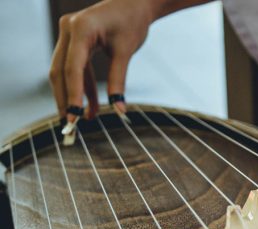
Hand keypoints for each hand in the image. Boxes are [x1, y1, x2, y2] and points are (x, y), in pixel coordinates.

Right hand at [49, 0, 207, 121]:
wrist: (133, 3)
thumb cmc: (132, 22)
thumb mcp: (126, 51)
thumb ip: (119, 80)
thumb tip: (119, 110)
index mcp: (81, 29)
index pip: (72, 67)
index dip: (72, 93)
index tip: (74, 115)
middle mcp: (68, 30)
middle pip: (60, 70)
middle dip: (65, 98)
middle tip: (70, 123)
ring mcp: (68, 35)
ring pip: (64, 71)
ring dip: (73, 95)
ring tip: (83, 119)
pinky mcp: (74, 41)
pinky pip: (75, 68)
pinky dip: (82, 87)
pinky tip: (90, 107)